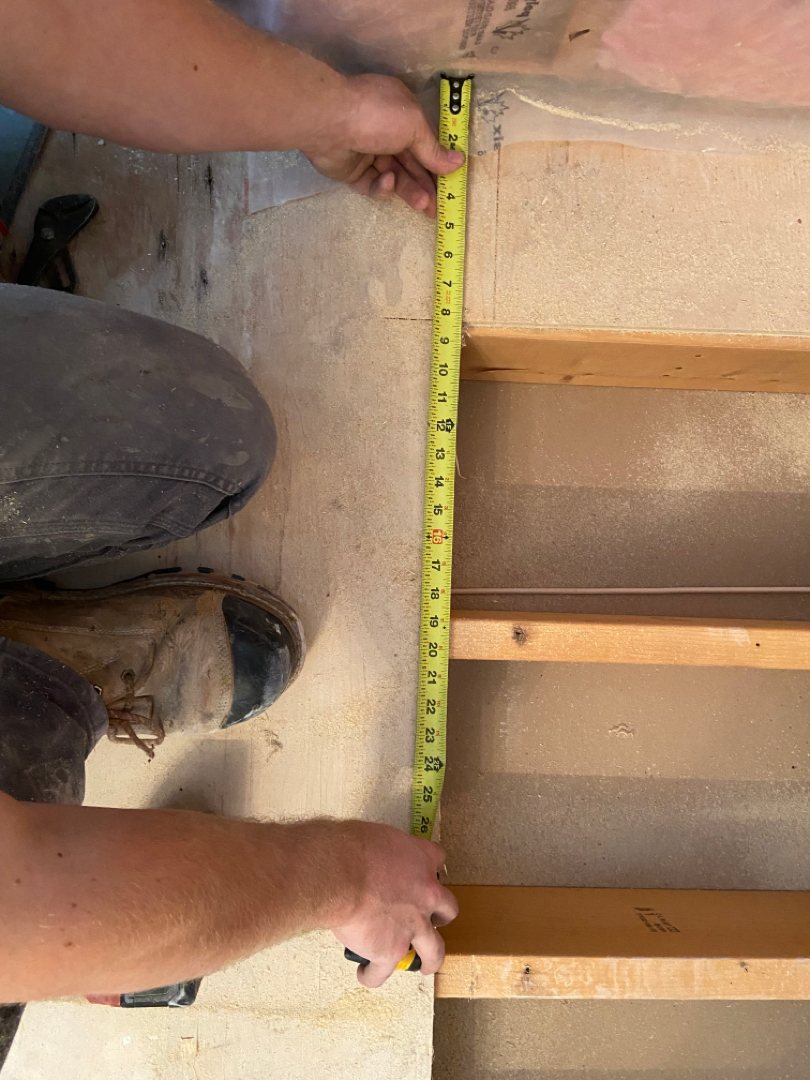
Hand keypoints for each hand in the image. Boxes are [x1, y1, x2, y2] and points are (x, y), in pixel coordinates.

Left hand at [305, 74, 464, 217]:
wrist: (329, 121)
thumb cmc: (377, 115)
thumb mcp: (414, 127)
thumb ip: (433, 149)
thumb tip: (458, 162)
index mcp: (403, 115)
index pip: (425, 143)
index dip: (438, 163)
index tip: (451, 184)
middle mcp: (386, 133)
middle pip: (411, 164)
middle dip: (426, 184)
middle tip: (438, 207)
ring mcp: (368, 153)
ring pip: (394, 177)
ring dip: (409, 190)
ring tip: (423, 205)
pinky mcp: (352, 171)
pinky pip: (372, 184)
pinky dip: (381, 186)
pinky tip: (386, 181)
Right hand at [330, 822, 457, 986]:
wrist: (340, 874)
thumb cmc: (350, 848)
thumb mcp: (375, 837)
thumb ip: (383, 853)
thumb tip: (368, 860)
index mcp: (420, 859)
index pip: (437, 858)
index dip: (429, 868)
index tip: (420, 873)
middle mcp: (425, 894)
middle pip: (448, 908)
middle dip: (441, 915)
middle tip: (432, 920)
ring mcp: (412, 926)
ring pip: (434, 949)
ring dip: (430, 958)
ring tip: (424, 965)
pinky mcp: (391, 950)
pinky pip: (383, 970)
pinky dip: (373, 974)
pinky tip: (366, 973)